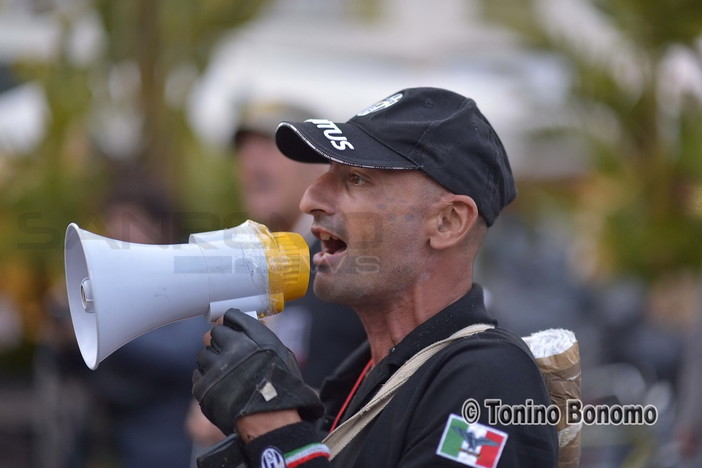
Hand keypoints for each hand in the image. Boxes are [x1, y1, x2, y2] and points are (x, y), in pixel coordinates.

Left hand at [192, 309, 322, 434]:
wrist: (271, 420)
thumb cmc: (282, 388)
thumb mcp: (282, 353)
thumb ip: (261, 337)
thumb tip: (246, 327)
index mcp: (254, 336)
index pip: (231, 317)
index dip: (231, 323)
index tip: (230, 327)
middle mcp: (233, 347)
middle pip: (214, 333)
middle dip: (220, 341)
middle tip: (228, 352)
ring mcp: (216, 367)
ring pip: (204, 354)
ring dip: (212, 360)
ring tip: (226, 374)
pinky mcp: (203, 386)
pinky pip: (198, 374)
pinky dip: (206, 378)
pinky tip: (220, 385)